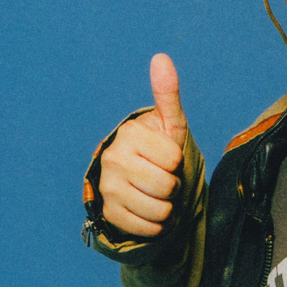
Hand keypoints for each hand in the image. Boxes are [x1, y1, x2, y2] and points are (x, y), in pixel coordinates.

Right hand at [98, 54, 188, 237]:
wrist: (136, 178)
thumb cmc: (159, 147)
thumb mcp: (169, 122)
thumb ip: (167, 92)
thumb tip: (161, 57)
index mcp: (129, 135)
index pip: (174, 159)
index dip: (178, 160)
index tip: (166, 156)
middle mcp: (112, 161)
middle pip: (167, 186)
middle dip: (174, 184)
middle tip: (162, 176)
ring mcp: (108, 189)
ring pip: (160, 210)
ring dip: (167, 206)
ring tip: (157, 192)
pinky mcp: (108, 215)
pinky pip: (148, 228)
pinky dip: (157, 224)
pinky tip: (149, 209)